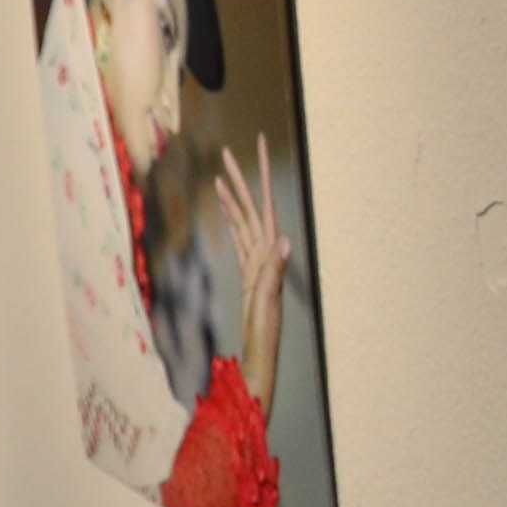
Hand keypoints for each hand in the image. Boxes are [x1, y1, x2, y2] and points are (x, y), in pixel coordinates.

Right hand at [212, 138, 291, 412]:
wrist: (259, 358)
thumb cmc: (264, 336)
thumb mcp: (268, 302)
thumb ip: (273, 272)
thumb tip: (283, 240)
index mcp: (269, 256)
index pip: (263, 209)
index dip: (261, 179)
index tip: (258, 149)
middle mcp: (266, 254)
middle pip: (251, 209)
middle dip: (243, 179)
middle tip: (229, 151)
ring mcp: (257, 262)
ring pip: (243, 220)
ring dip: (235, 196)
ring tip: (223, 171)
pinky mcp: (249, 272)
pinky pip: (239, 238)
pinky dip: (231, 219)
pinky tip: (225, 206)